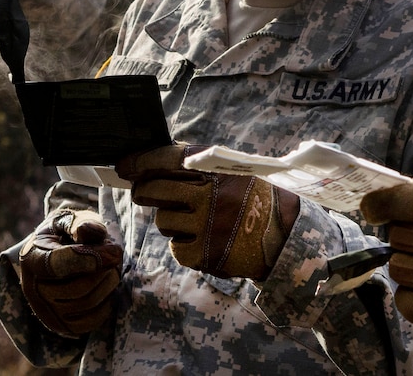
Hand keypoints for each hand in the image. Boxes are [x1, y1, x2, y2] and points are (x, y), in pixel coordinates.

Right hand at [17, 209, 122, 337]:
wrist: (58, 254)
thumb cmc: (66, 234)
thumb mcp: (69, 220)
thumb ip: (79, 222)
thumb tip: (86, 230)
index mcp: (31, 258)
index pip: (59, 265)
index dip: (90, 258)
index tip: (115, 251)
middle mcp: (33, 289)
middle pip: (78, 287)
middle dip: (105, 271)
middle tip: (117, 256)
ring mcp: (46, 311)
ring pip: (87, 303)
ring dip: (109, 284)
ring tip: (114, 268)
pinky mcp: (61, 325)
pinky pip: (90, 321)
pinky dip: (105, 305)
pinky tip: (107, 287)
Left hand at [116, 144, 298, 279]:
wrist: (287, 237)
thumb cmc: (253, 199)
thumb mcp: (233, 172)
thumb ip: (198, 167)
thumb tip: (149, 165)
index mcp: (217, 169)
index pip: (168, 158)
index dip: (141, 161)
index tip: (124, 165)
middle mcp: (209, 194)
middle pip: (153, 190)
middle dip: (144, 191)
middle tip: (145, 193)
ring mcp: (207, 225)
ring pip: (162, 220)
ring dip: (171, 221)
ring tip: (194, 221)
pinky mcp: (206, 254)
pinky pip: (176, 247)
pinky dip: (184, 246)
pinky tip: (203, 241)